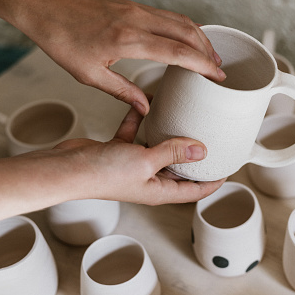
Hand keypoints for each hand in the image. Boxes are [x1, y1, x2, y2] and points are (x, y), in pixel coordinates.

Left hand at [14, 0, 224, 114]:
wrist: (45, 5)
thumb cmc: (62, 39)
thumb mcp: (89, 74)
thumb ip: (122, 91)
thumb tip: (145, 106)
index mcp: (128, 40)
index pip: (178, 52)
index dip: (202, 65)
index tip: (217, 75)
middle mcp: (137, 20)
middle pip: (187, 32)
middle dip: (208, 50)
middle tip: (220, 68)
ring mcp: (137, 9)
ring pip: (180, 20)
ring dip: (199, 37)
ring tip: (210, 54)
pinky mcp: (133, 5)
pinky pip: (168, 14)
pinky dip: (184, 26)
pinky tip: (187, 37)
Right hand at [53, 106, 225, 204]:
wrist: (65, 168)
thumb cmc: (101, 174)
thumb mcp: (145, 162)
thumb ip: (172, 153)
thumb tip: (201, 150)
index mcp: (159, 190)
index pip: (196, 190)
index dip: (213, 181)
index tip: (228, 165)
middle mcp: (149, 179)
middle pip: (180, 169)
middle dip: (195, 155)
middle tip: (211, 136)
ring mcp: (135, 165)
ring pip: (160, 148)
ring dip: (170, 135)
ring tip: (185, 118)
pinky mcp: (120, 151)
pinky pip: (137, 133)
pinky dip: (142, 121)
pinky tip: (149, 104)